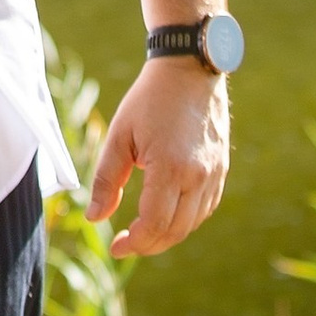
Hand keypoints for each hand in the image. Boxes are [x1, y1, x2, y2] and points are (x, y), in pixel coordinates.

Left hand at [86, 58, 228, 259]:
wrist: (190, 69)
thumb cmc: (149, 100)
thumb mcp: (119, 136)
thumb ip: (105, 180)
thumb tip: (93, 218)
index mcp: (171, 168)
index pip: (155, 224)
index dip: (134, 243)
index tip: (116, 246)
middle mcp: (198, 176)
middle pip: (175, 231)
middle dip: (149, 245)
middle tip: (126, 243)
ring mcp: (215, 174)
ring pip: (192, 224)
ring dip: (167, 235)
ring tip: (142, 231)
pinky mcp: (222, 169)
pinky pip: (205, 208)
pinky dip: (185, 220)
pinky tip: (166, 215)